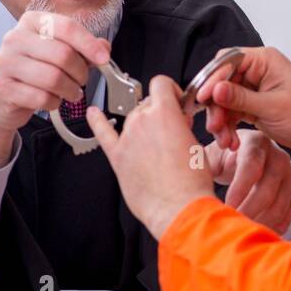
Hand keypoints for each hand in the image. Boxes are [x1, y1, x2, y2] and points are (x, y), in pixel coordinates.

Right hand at [0, 10, 110, 168]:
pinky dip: (54, 102)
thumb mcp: (58, 53)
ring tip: (71, 92)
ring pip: (53, 78)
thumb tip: (104, 47)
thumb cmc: (34, 71)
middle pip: (63, 54)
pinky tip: (52, 100)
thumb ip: (82, 48)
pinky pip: (41, 98)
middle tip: (82, 80)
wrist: (2, 98)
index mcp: (31, 22)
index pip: (67, 27)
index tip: (104, 58)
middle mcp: (15, 38)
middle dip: (80, 72)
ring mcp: (5, 62)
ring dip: (70, 90)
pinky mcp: (2, 88)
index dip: (89, 44)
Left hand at [86, 75, 214, 237]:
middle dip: (160, 112)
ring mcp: (127, 138)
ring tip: (156, 143)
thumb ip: (182, 126)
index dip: (170, 89)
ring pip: (132, 119)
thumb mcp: (197, 144)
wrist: (179, 208)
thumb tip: (176, 124)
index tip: (175, 100)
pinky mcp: (117, 157)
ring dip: (143, 124)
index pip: (160, 83)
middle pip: (147, 103)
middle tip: (173, 130)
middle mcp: (141, 121)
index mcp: (164, 113)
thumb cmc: (191, 182)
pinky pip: (102, 133)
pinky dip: (96, 121)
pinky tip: (93, 114)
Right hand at [195, 47, 290, 151]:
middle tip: (215, 127)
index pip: (227, 61)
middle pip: (222, 81)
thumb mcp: (272, 107)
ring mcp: (255, 88)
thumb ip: (241, 98)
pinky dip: (229, 126)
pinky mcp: (254, 104)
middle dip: (216, 106)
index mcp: (265, 60)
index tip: (202, 99)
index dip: (212, 79)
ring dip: (221, 120)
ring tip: (225, 140)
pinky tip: (231, 142)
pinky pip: (233, 112)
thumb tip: (215, 89)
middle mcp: (258, 70)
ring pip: (224, 99)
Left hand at [205, 130, 290, 232]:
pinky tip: (258, 230)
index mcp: (255, 142)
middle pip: (267, 189)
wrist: (244, 159)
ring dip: (259, 222)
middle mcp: (278, 155)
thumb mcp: (212, 154)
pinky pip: (289, 212)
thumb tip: (188, 175)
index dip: (239, 189)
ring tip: (242, 231)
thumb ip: (202, 161)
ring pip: (279, 204)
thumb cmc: (225, 158)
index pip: (251, 166)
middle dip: (248, 211)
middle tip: (232, 224)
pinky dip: (274, 225)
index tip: (226, 206)